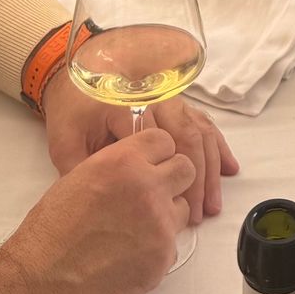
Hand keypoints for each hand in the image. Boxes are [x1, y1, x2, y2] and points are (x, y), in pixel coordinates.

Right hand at [0, 130, 195, 293]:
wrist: (41, 284)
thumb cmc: (50, 232)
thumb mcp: (78, 180)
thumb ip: (116, 169)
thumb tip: (139, 168)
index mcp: (122, 161)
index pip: (164, 140)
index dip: (158, 153)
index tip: (149, 166)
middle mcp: (147, 187)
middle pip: (186, 169)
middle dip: (173, 180)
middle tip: (152, 196)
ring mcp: (159, 224)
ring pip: (183, 209)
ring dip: (166, 216)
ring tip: (133, 232)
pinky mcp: (162, 257)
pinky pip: (172, 245)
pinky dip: (155, 250)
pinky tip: (127, 258)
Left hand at [42, 77, 239, 226]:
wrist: (75, 79)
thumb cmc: (71, 112)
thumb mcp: (64, 141)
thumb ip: (80, 169)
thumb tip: (101, 203)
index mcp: (127, 107)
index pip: (157, 144)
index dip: (169, 179)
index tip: (176, 210)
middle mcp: (155, 100)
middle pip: (186, 138)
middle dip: (197, 179)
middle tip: (199, 213)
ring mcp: (170, 100)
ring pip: (200, 132)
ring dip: (211, 169)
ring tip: (212, 204)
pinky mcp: (177, 104)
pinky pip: (203, 123)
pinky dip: (218, 147)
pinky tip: (230, 169)